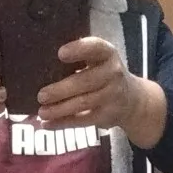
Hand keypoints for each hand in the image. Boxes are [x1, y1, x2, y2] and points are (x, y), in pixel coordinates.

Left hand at [37, 37, 166, 148]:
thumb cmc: (103, 74)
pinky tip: (47, 124)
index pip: (96, 48)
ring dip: (60, 109)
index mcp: (107, 54)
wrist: (131, 100)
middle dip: (61, 90)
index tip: (60, 53)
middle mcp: (112, 73)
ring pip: (83, 103)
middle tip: (41, 96)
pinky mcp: (106, 116)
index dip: (79, 49)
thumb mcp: (98, 59)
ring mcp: (111, 96)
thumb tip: (42, 62)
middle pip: (85, 81)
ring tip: (41, 112)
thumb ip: (80, 56)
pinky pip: (83, 121)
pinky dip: (63, 123)